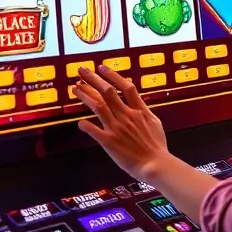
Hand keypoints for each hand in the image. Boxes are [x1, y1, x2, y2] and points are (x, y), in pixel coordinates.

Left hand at [75, 65, 169, 181]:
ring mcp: (116, 127)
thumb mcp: (155, 123)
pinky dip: (85, 125)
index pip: (125, 87)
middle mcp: (126, 115)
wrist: (154, 164)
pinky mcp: (109, 142)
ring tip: (75, 88)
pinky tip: (79, 121)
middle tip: (82, 71)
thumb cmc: (157, 146)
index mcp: (139, 110)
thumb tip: (138, 100)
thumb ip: (144, 110)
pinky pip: (93, 130)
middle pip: (108, 92)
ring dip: (85, 95)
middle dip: (93, 79)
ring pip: (98, 106)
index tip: (102, 68)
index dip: (113, 76)